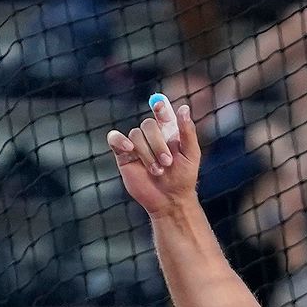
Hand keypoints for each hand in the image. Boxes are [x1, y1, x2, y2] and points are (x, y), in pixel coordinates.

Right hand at [106, 93, 202, 217]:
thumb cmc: (183, 178)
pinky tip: (129, 149)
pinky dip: (119, 140)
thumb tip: (183, 108)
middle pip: (148, 125)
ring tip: (157, 171)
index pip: (161, 113)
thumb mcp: (192, 153)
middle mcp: (151, 136)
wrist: (170, 200)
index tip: (159, 106)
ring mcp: (137, 145)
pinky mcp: (123, 156)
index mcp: (168, 131)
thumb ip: (187, 131)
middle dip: (158, 144)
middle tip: (167, 162)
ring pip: (136, 135)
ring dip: (147, 153)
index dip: (159, 107)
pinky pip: (114, 139)